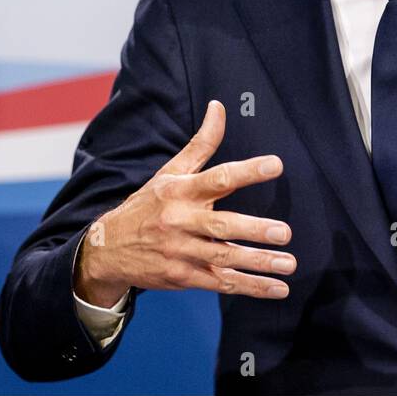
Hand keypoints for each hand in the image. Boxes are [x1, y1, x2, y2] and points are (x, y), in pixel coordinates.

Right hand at [74, 99, 295, 305]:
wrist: (106, 249)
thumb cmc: (148, 205)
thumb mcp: (170, 172)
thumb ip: (201, 143)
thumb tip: (219, 106)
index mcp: (180, 191)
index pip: (217, 177)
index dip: (247, 171)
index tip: (275, 165)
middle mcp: (180, 221)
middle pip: (221, 225)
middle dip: (254, 230)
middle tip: (284, 232)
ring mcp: (181, 252)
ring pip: (224, 258)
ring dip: (259, 263)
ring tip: (289, 264)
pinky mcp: (183, 277)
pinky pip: (221, 282)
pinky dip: (250, 286)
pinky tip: (277, 288)